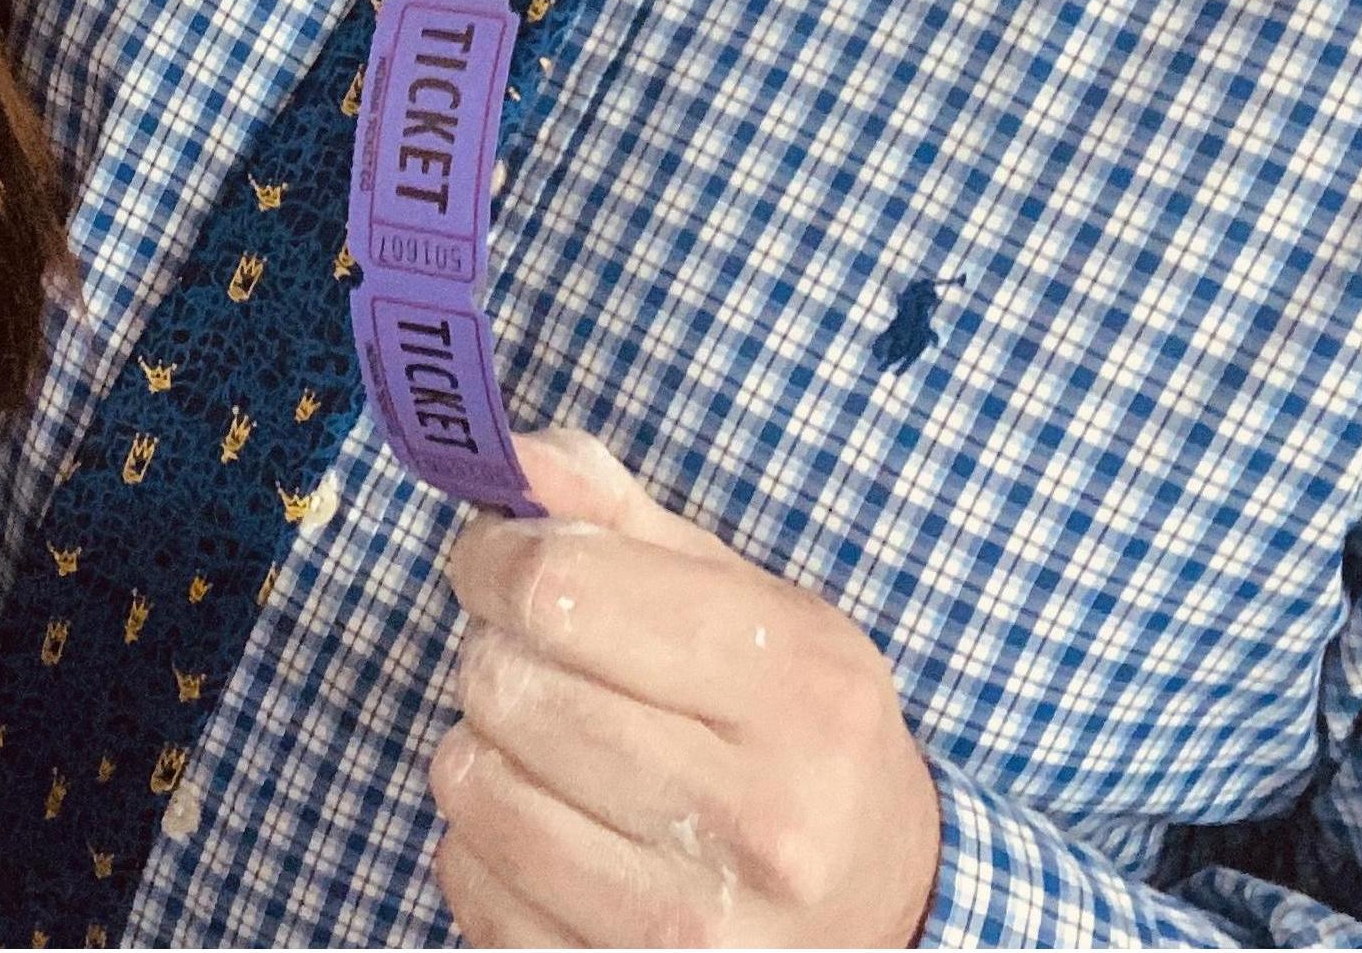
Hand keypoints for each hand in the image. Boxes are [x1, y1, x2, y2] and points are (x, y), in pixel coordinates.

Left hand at [433, 431, 941, 947]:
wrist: (890, 904)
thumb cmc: (795, 730)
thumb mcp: (749, 599)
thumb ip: (619, 513)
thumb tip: (508, 455)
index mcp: (798, 685)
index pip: (562, 590)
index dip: (494, 557)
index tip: (493, 559)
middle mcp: (763, 820)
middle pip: (512, 688)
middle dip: (493, 651)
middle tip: (530, 655)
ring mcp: (700, 933)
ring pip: (478, 791)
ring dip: (479, 746)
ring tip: (539, 741)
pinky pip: (472, 887)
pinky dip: (480, 845)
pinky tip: (548, 825)